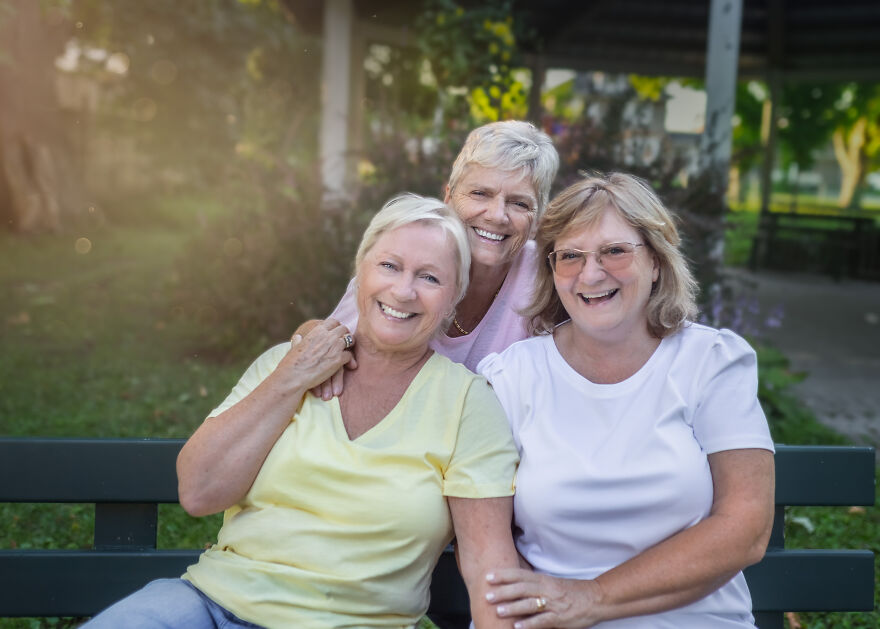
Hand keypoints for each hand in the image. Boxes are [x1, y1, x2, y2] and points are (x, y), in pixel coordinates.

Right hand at [278, 319, 355, 392]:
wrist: (293, 376)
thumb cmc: (291, 363)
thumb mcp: (294, 348)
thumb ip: (298, 341)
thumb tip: (297, 337)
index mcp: (317, 331)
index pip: (333, 321)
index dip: (336, 327)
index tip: (336, 334)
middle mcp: (328, 336)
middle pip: (344, 329)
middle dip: (345, 335)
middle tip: (344, 342)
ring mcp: (335, 347)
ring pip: (350, 340)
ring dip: (349, 346)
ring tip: (346, 352)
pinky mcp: (339, 359)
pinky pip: (350, 355)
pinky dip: (349, 360)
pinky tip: (345, 364)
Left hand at [486, 568, 602, 628]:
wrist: (595, 599)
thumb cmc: (571, 592)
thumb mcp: (551, 584)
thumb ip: (534, 586)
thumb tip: (512, 588)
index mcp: (543, 579)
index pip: (520, 574)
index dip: (504, 575)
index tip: (488, 576)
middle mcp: (546, 589)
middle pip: (522, 588)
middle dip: (504, 591)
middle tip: (487, 595)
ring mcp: (553, 603)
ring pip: (530, 604)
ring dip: (513, 607)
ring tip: (499, 610)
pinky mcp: (560, 617)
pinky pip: (542, 620)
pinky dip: (529, 623)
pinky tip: (518, 627)